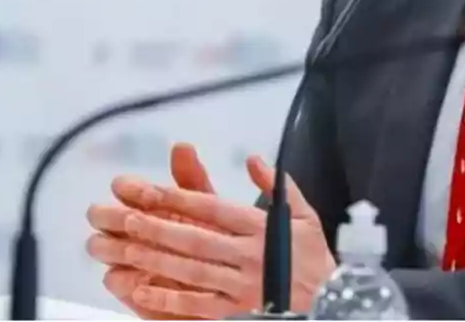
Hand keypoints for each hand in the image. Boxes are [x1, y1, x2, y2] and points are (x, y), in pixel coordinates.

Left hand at [87, 151, 335, 317]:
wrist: (335, 303)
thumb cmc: (316, 259)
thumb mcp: (306, 216)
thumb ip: (279, 186)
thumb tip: (254, 159)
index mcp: (263, 228)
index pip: (215, 209)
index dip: (181, 199)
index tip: (152, 190)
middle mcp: (251, 255)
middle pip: (198, 239)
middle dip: (161, 228)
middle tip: (129, 218)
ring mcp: (244, 285)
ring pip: (194, 271)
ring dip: (159, 260)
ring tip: (130, 249)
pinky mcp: (239, 311)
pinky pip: (200, 305)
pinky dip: (172, 300)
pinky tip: (147, 291)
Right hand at [88, 143, 218, 318]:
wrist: (221, 276)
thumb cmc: (211, 236)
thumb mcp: (209, 206)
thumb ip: (193, 178)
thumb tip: (182, 146)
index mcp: (144, 202)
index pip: (122, 186)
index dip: (130, 188)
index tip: (150, 194)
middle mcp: (128, 227)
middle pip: (99, 215)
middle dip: (111, 216)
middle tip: (133, 221)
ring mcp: (124, 257)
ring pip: (98, 246)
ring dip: (114, 246)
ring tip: (136, 248)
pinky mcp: (128, 287)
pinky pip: (112, 279)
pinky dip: (124, 276)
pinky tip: (140, 275)